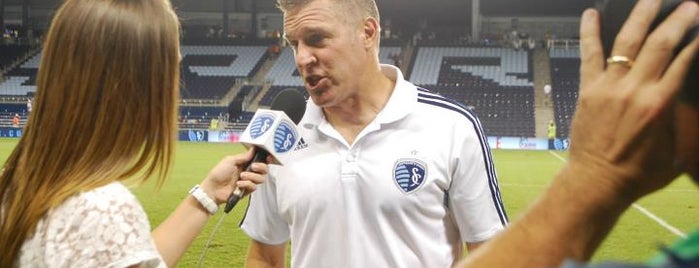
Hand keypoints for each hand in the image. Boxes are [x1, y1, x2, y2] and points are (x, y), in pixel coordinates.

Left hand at [199, 147, 268, 203]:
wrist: (213, 189)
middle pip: (264, 170)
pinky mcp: (247, 190)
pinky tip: (238, 184)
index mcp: (245, 163)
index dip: (266, 159)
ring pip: (261, 179)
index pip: (260, 160)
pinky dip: (246, 184)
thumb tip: (254, 149)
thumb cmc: (219, 173)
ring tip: (242, 176)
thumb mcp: (230, 160)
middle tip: (253, 166)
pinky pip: (254, 186)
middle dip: (261, 167)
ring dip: (252, 176)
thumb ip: (244, 156)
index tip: (268, 158)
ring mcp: (249, 181)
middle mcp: (249, 171)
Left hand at [569, 0, 698, 201]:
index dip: (696, 39)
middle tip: (689, 4)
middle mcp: (634, 90)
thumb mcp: (675, 150)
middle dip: (678, 18)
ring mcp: (608, 87)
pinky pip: (588, 55)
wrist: (597, 182)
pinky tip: (591, 14)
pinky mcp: (587, 90)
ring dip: (641, 15)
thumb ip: (682, 120)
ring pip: (626, 41)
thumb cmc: (636, 173)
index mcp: (660, 104)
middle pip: (660, 43)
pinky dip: (589, 33)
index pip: (684, 59)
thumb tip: (685, 99)